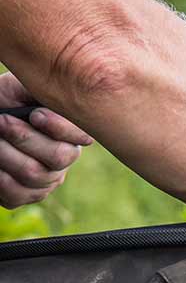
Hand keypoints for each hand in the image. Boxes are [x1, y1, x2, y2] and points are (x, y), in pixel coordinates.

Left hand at [0, 73, 92, 208]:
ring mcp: (48, 180)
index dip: (58, 127)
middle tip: (2, 122)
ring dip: (5, 154)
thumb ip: (45, 91)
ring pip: (33, 175)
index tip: (35, 116)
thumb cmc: (7, 99)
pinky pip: (16, 195)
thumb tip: (62, 88)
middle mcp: (65, 158)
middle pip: (58, 157)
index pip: (79, 135)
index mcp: (71, 131)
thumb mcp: (24, 87)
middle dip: (24, 137)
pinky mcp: (27, 195)